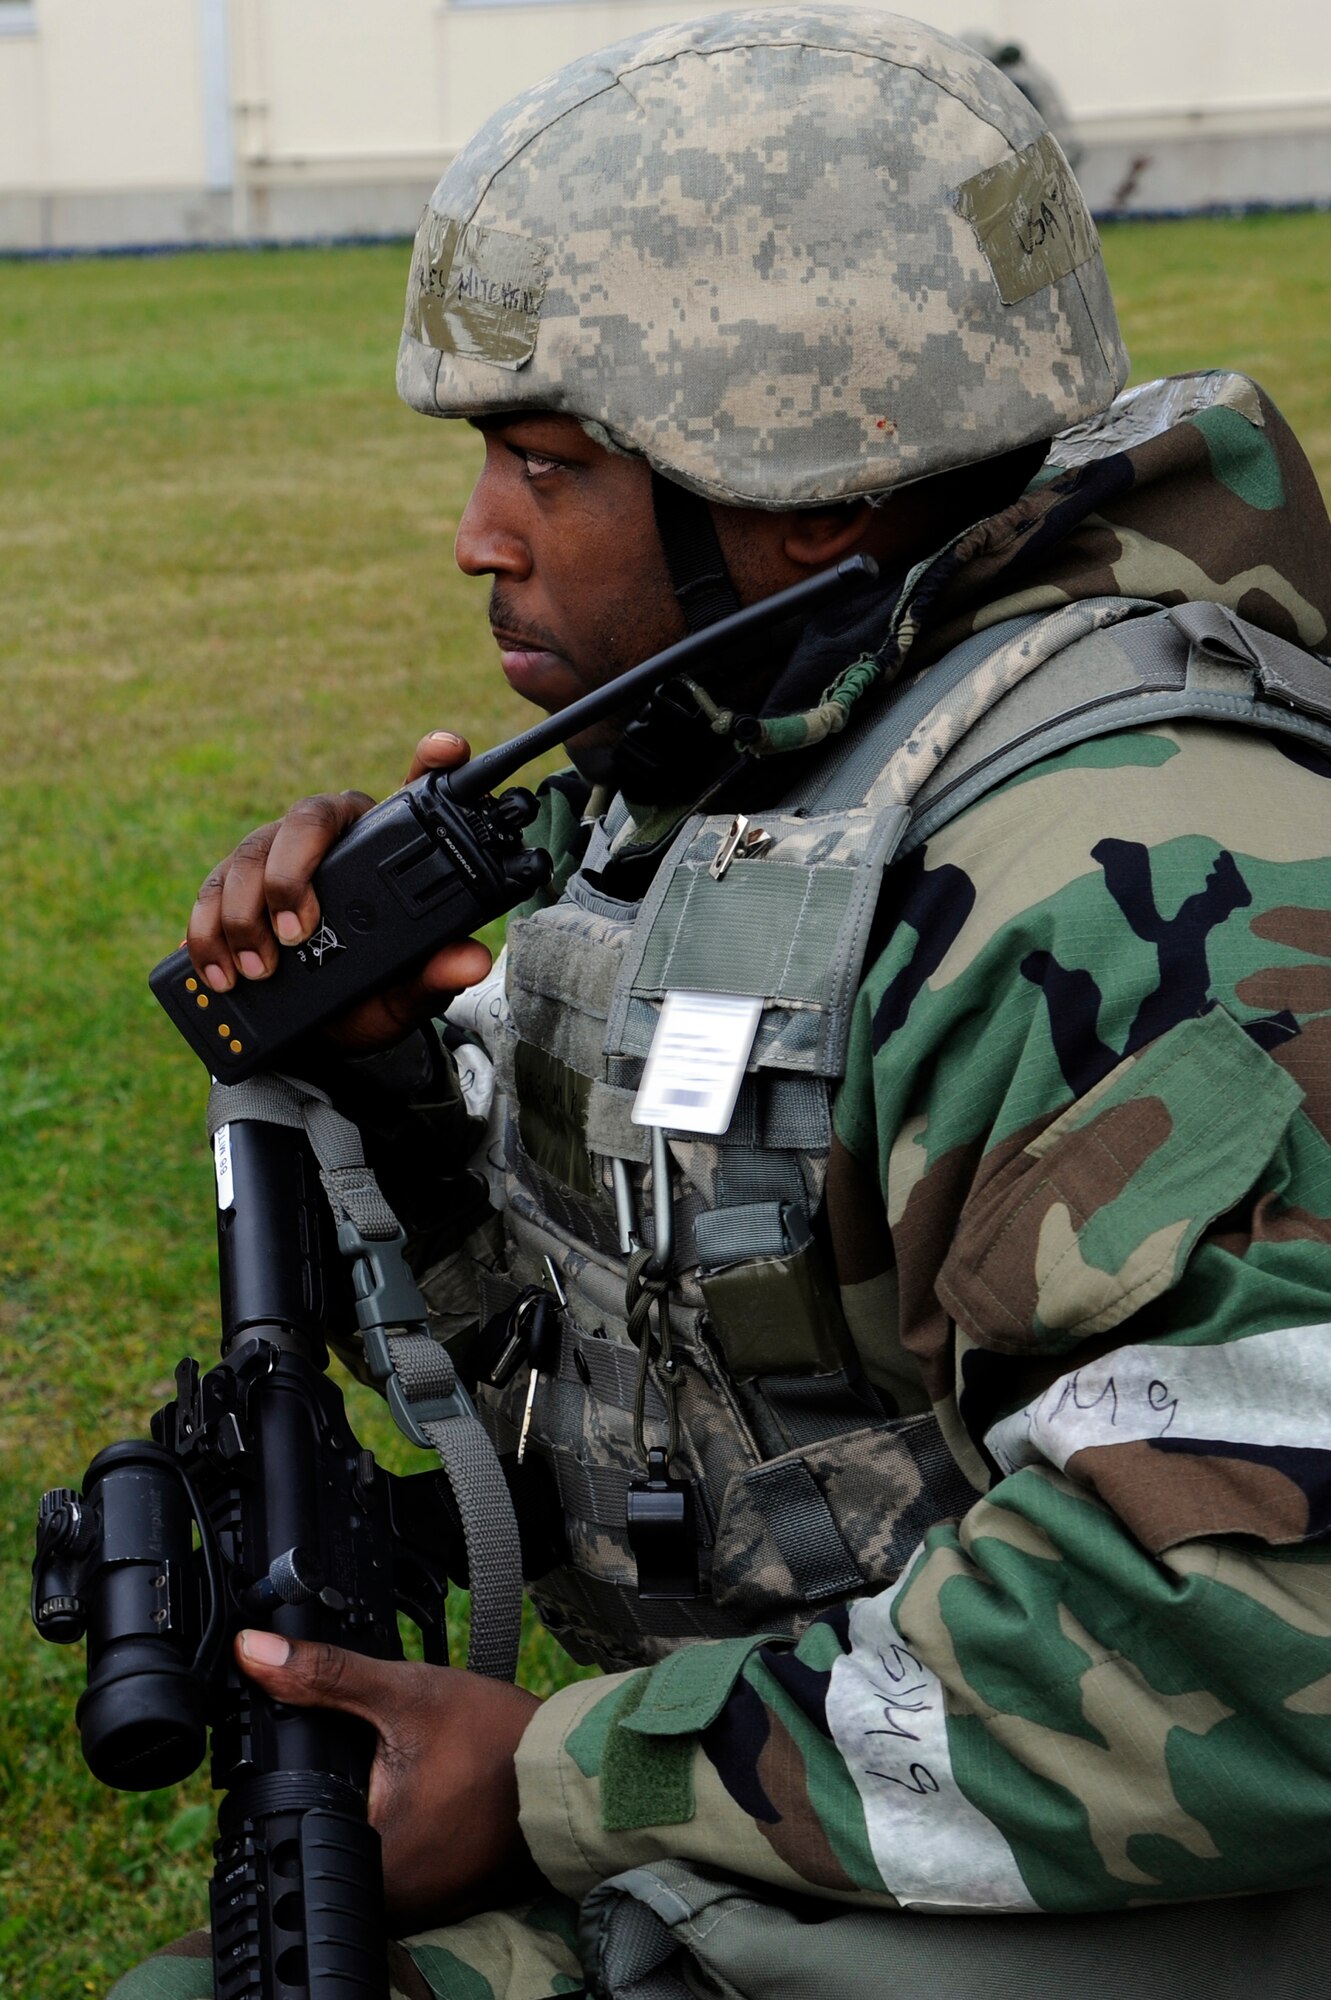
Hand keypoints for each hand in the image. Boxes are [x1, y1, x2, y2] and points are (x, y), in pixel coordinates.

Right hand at [185, 732, 491, 1056]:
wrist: (323, 1031)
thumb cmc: (371, 995)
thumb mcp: (405, 992)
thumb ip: (434, 973)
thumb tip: (471, 959)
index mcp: (385, 848)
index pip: (413, 790)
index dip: (432, 762)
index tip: (448, 749)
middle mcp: (332, 836)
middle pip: (307, 818)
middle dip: (291, 874)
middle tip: (295, 933)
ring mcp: (277, 854)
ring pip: (250, 855)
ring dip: (245, 915)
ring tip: (258, 970)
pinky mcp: (232, 884)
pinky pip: (209, 893)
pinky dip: (208, 933)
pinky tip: (220, 969)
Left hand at [237, 1627, 544, 1923]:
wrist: (572, 1766)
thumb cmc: (498, 1737)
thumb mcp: (405, 1695)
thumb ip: (325, 1676)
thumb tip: (256, 1652)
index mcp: (369, 1862)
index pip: (295, 1827)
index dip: (301, 1785)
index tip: (341, 1755)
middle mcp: (392, 1900)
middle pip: (332, 1839)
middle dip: (347, 1796)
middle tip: (391, 1757)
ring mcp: (425, 1905)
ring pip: (369, 1852)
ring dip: (378, 1814)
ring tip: (414, 1774)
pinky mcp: (451, 1898)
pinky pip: (407, 1863)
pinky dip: (410, 1829)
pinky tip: (434, 1794)